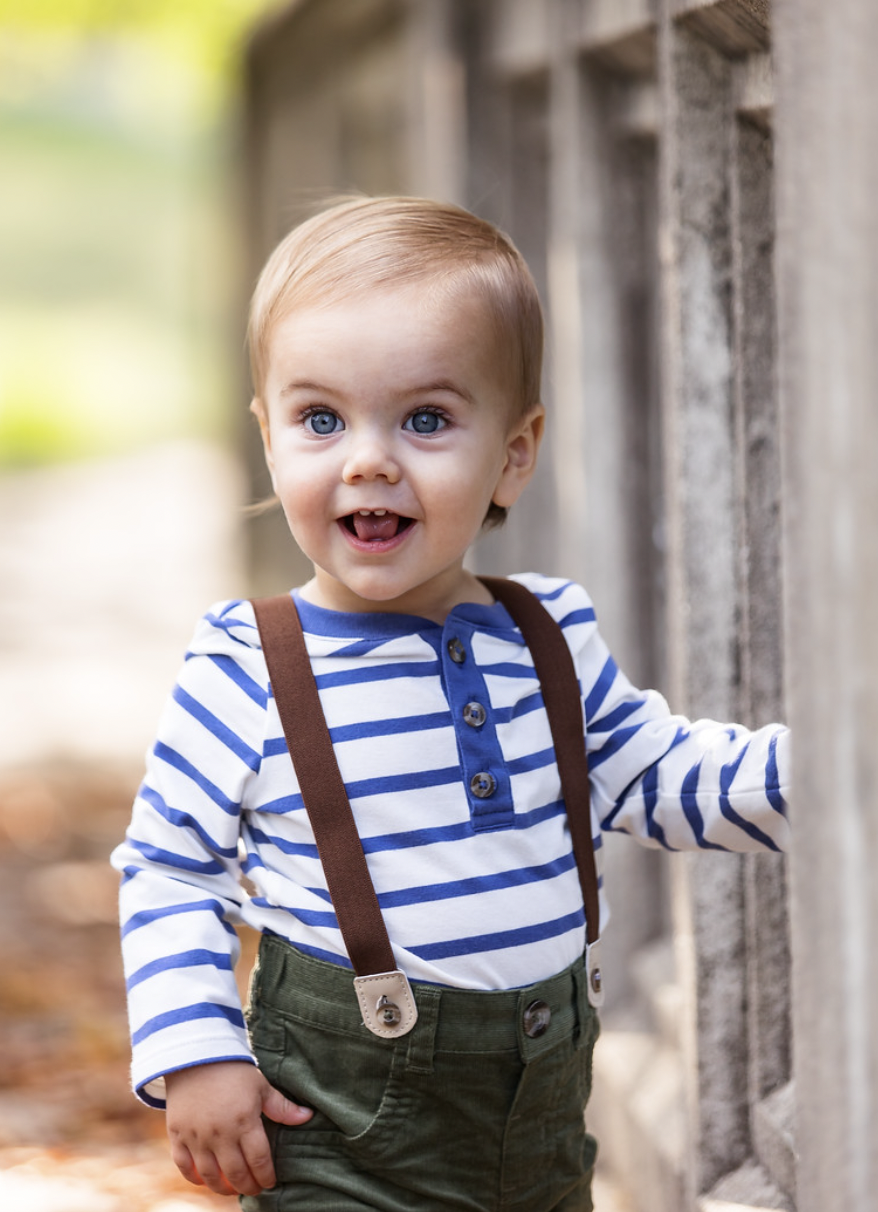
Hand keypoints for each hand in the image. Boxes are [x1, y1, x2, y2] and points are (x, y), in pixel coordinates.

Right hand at [165, 1060, 312, 1196]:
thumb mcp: (260, 1086)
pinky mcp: (177, 1135)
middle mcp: (220, 1134)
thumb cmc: (233, 1070)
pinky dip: (195, 1178)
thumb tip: (307, 1116)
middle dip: (248, 1186)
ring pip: (210, 1176)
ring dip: (223, 1188)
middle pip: (236, 1173)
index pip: (259, 1160)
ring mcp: (196, 1137)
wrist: (195, 1055)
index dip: (266, 1176)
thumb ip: (281, 1107)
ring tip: (232, 1188)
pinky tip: (205, 1180)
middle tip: (254, 1189)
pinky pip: (184, 1166)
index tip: (270, 1182)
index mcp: (244, 1121)